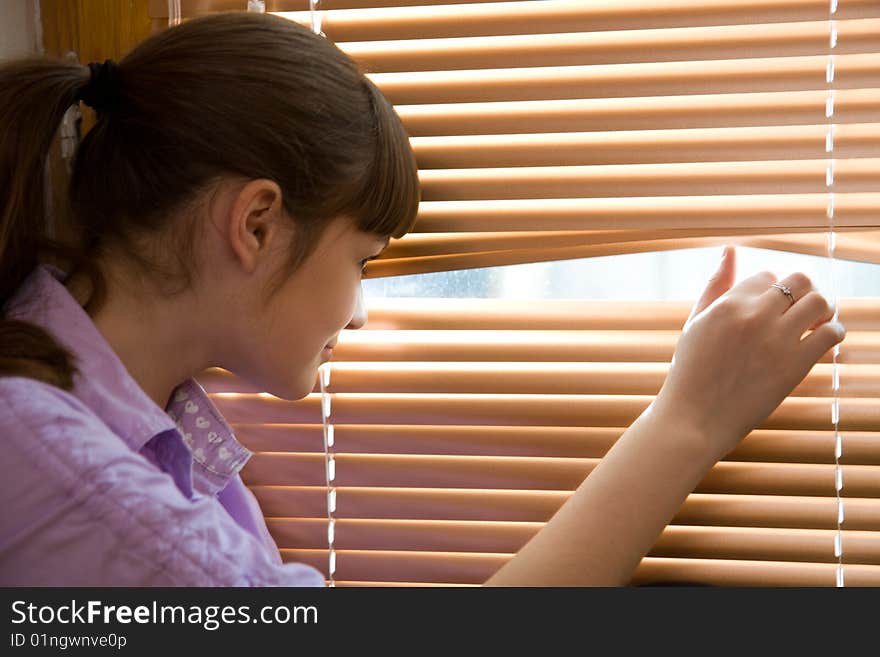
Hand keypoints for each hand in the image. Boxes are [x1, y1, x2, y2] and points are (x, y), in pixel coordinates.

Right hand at [651, 246, 845, 460]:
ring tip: (815, 322)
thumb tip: (730, 250)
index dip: (772, 290)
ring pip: (820, 301)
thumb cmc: (691, 371)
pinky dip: (833, 332)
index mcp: (728, 304)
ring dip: (822, 308)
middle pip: (799, 280)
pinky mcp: (795, 365)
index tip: (770, 307)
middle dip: (803, 291)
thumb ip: (715, 285)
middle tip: (800, 309)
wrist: (694, 417)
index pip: (768, 276)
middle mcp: (754, 316)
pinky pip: (830, 333)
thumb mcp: (696, 322)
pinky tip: (822, 341)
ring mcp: (776, 340)